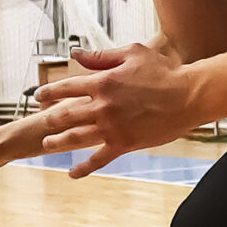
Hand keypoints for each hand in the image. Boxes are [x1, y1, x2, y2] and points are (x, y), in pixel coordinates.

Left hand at [31, 43, 209, 178]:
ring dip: (58, 142)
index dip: (49, 92)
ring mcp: (112, 127)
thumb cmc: (163, 71)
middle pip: (65, 115)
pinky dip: (83, 168)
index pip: (66, 88)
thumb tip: (75, 54)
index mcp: (103, 82)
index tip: (39, 96)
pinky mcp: (124, 144)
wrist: (188, 96)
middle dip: (49, 118)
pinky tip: (72, 173)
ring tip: (47, 144)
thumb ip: (101, 56)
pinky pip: (98, 159)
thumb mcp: (132, 54)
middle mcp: (102, 106)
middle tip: (41, 120)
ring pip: (75, 138)